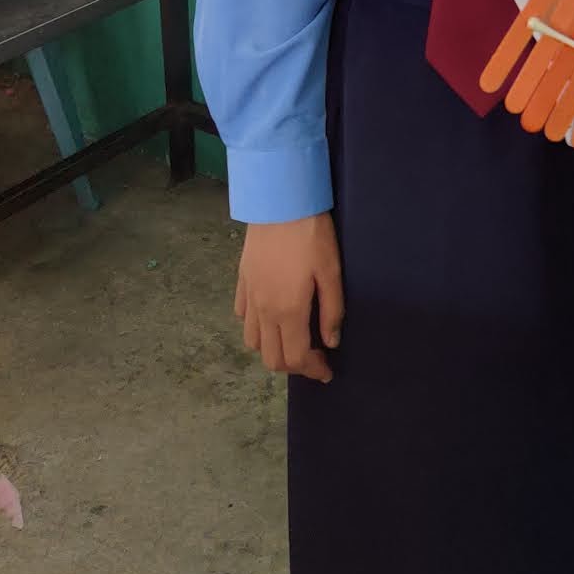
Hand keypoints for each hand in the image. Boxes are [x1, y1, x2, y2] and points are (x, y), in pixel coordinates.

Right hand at [234, 215, 344, 383]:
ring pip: (253, 342)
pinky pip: (243, 317)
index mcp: (288, 311)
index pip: (296, 358)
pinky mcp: (242, 282)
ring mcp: (249, 297)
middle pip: (271, 358)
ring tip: (294, 337)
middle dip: (294, 366)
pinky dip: (257, 328)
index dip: (313, 370)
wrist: (279, 202)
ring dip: (273, 349)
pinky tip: (272, 316)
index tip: (327, 371)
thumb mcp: (330, 271)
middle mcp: (264, 311)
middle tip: (314, 356)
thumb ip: (331, 310)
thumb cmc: (311, 235)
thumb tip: (331, 342)